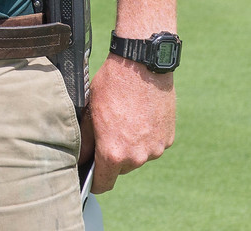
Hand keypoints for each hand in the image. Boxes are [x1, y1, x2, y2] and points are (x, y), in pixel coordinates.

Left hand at [85, 55, 174, 192]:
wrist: (142, 66)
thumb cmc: (111, 86)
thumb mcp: (90, 112)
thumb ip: (86, 142)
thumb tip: (82, 160)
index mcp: (114, 153)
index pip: (103, 184)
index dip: (94, 182)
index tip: (90, 177)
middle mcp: (138, 157)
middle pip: (121, 169)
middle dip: (113, 157)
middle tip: (107, 133)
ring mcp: (156, 149)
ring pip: (138, 157)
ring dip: (131, 147)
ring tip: (124, 121)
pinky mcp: (168, 139)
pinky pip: (153, 145)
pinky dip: (146, 137)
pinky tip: (139, 117)